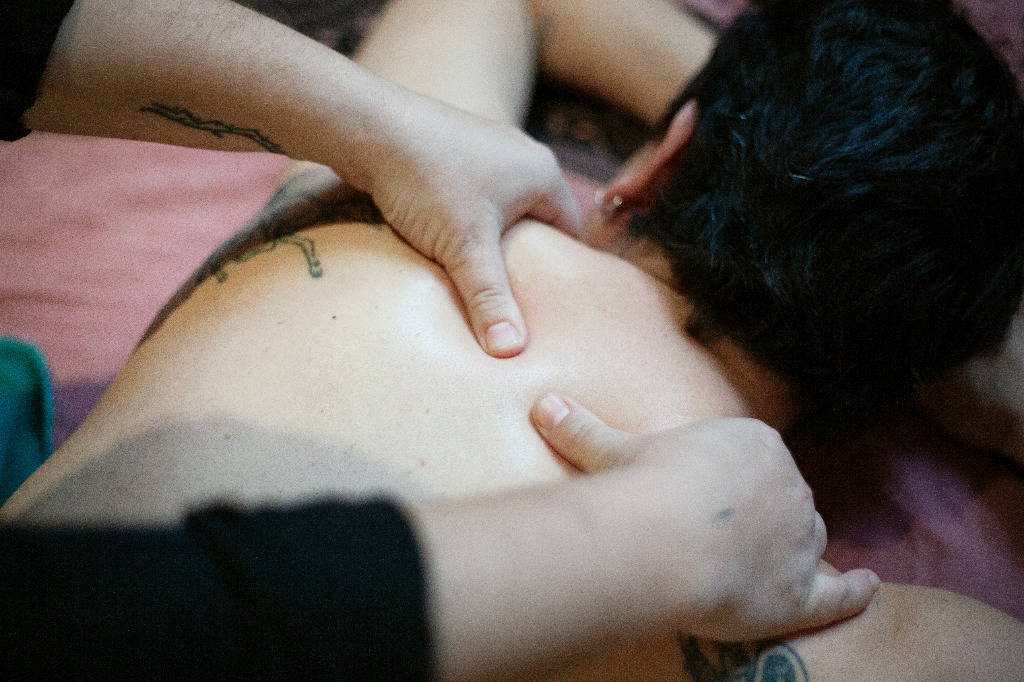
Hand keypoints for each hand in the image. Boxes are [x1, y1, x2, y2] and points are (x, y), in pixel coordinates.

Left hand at [358, 91, 581, 357]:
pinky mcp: (452, 147)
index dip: (561, 270)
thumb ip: (490, 299)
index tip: (548, 305)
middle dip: (524, 258)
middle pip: (537, 221)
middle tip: (510, 297)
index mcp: (543, 172)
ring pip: (502, 208)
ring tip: (475, 273)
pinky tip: (444, 241)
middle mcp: (522, 154)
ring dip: (490, 239)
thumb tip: (512, 352)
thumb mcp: (465, 247)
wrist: (367, 126)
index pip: (570, 232)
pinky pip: (473, 194)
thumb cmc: (427, 180)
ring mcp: (486, 147)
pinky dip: (466, 220)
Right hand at [531, 394, 878, 641]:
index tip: (717, 496)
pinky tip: (869, 588)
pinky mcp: (801, 591)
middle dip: (767, 513)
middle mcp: (789, 486)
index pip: (759, 461)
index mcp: (753, 445)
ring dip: (797, 549)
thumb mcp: (613, 452)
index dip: (741, 481)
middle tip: (731, 534)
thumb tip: (542, 404)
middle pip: (787, 499)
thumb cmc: (643, 487)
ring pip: (810, 540)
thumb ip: (584, 428)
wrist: (665, 539)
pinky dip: (855, 592)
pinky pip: (839, 593)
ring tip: (770, 561)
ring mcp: (799, 539)